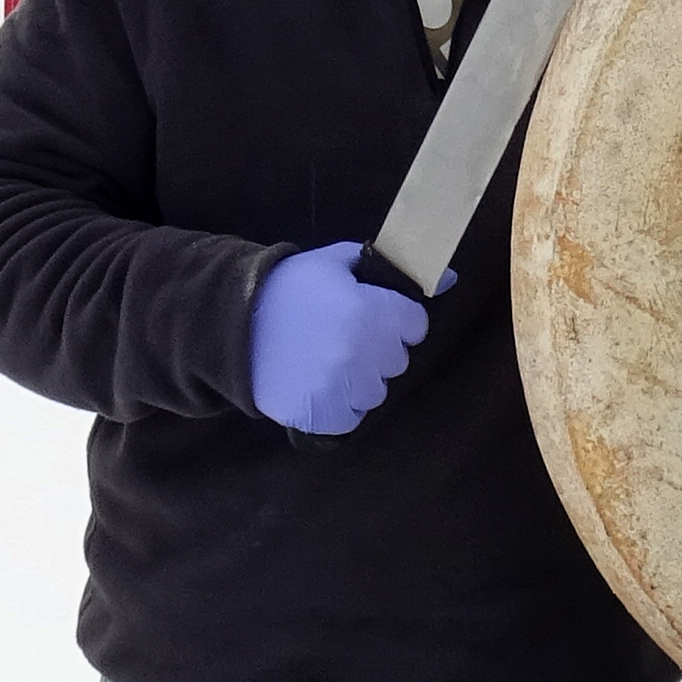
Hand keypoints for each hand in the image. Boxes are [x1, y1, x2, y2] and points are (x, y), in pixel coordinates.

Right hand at [248, 241, 428, 434]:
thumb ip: (390, 270)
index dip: (395, 319)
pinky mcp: (321, 414)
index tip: (373, 315)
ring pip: (376, 391)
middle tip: (343, 336)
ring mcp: (340, 387)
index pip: (415, 325)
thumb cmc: (289, 289)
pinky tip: (319, 383)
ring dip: (359, 379)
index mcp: (369, 311)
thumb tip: (448, 278)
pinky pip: (351, 418)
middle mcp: (360, 352)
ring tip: (327, 360)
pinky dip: (339, 406)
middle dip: (377, 348)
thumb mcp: (336, 263)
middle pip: (396, 359)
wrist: (233, 325)